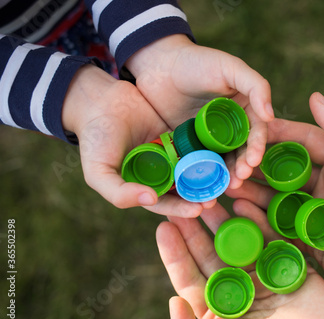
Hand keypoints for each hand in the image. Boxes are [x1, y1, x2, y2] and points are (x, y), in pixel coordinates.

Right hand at [62, 65, 214, 216]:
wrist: (101, 101)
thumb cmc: (96, 139)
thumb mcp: (98, 171)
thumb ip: (118, 191)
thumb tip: (150, 200)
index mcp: (143, 187)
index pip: (165, 203)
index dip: (181, 208)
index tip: (197, 210)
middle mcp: (160, 175)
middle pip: (184, 188)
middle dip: (200, 195)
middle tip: (217, 197)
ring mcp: (172, 155)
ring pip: (194, 168)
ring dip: (208, 175)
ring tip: (225, 180)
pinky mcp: (181, 136)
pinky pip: (197, 145)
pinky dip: (209, 151)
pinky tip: (224, 154)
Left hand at [125, 34, 273, 187]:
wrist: (159, 66)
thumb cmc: (197, 62)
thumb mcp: (230, 68)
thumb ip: (255, 86)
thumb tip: (271, 115)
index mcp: (246, 109)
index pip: (256, 132)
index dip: (256, 147)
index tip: (253, 161)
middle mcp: (232, 127)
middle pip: (241, 151)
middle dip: (242, 166)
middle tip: (239, 179)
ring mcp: (211, 139)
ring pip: (223, 160)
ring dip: (226, 175)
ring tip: (226, 187)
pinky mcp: (192, 146)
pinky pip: (200, 163)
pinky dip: (204, 174)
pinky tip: (204, 184)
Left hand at [156, 202, 323, 318]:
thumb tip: (173, 302)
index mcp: (219, 311)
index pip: (190, 279)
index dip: (176, 254)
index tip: (163, 229)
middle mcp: (240, 290)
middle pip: (212, 254)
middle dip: (197, 229)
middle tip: (183, 203)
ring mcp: (266, 277)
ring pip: (240, 242)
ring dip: (224, 219)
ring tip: (209, 196)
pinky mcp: (292, 268)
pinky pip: (273, 240)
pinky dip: (260, 221)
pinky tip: (243, 204)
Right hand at [225, 92, 323, 317]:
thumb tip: (315, 96)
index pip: (303, 140)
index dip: (276, 134)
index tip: (249, 130)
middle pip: (284, 170)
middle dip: (259, 164)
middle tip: (233, 163)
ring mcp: (316, 215)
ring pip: (277, 198)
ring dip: (254, 191)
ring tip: (230, 186)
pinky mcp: (310, 242)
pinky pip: (279, 227)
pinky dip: (260, 219)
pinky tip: (241, 211)